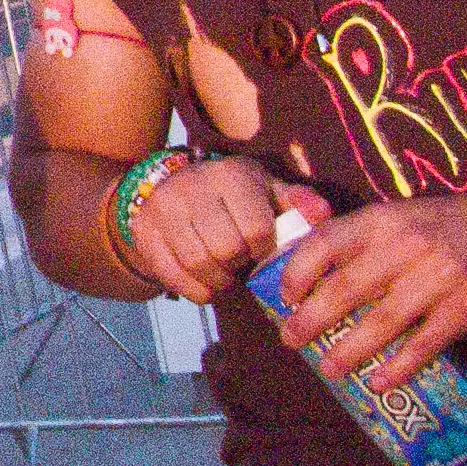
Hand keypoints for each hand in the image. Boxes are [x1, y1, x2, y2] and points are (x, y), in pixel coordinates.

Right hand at [126, 157, 325, 303]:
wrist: (168, 186)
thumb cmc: (232, 195)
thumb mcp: (264, 191)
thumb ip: (296, 202)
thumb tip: (323, 213)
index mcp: (230, 175)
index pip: (257, 229)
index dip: (264, 249)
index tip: (261, 248)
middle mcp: (192, 185)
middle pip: (227, 249)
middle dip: (239, 264)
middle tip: (240, 262)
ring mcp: (163, 207)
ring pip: (199, 264)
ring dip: (218, 280)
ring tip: (224, 273)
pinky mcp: (143, 229)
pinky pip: (173, 275)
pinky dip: (195, 290)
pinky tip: (205, 284)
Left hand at [273, 193, 466, 391]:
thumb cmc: (447, 227)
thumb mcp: (401, 217)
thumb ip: (362, 239)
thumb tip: (309, 271)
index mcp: (382, 219)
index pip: (324, 242)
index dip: (297, 272)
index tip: (284, 297)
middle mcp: (406, 245)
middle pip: (346, 288)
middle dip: (312, 319)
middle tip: (291, 340)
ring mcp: (438, 277)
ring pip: (381, 322)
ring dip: (350, 351)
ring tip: (329, 370)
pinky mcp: (466, 308)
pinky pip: (424, 344)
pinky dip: (399, 368)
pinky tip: (379, 383)